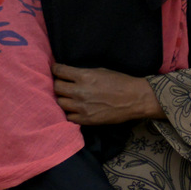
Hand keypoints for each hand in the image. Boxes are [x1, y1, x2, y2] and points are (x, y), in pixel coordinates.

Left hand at [52, 63, 166, 125]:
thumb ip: (83, 74)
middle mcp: (80, 91)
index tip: (56, 70)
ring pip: (60, 103)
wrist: (134, 99)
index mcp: (84, 76)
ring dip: (62, 99)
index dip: (55, 69)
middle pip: (56, 88)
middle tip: (62, 84)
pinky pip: (69, 117)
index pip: (59, 71)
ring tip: (67, 97)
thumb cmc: (120, 82)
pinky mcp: (86, 120)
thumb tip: (70, 75)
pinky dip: (70, 112)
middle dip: (57, 84)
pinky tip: (74, 109)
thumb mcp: (100, 71)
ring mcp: (82, 107)